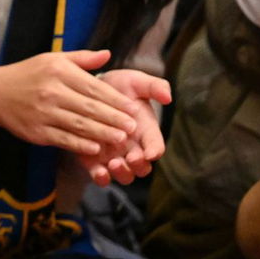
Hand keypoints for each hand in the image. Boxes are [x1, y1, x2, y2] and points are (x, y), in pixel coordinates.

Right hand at [0, 49, 138, 154]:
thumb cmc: (26, 74)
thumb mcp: (51, 59)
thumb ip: (81, 58)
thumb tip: (108, 54)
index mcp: (58, 71)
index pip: (93, 87)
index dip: (116, 100)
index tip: (133, 108)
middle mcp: (51, 91)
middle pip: (90, 107)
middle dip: (114, 118)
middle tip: (133, 127)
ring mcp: (43, 112)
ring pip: (79, 125)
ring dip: (103, 133)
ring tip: (121, 139)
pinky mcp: (36, 131)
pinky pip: (64, 139)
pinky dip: (81, 145)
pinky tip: (95, 148)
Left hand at [73, 68, 171, 185]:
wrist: (91, 89)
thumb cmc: (120, 87)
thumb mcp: (137, 81)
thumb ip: (154, 86)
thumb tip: (168, 96)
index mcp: (146, 131)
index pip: (156, 146)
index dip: (154, 150)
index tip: (151, 152)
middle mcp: (133, 147)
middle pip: (142, 166)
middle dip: (138, 165)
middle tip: (131, 158)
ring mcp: (114, 155)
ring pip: (124, 175)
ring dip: (122, 173)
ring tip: (114, 164)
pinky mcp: (94, 159)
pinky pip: (101, 175)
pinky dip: (101, 177)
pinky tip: (98, 172)